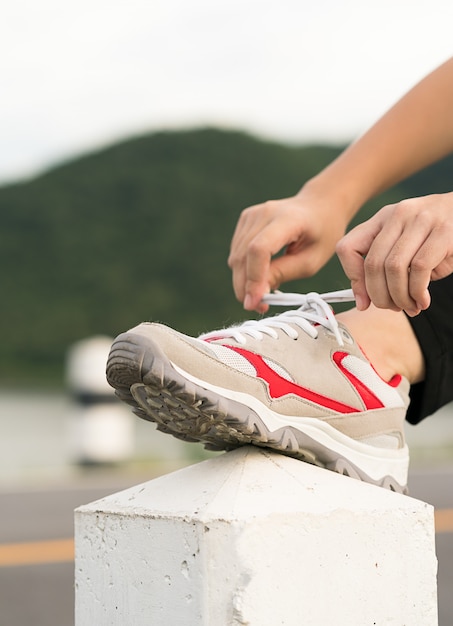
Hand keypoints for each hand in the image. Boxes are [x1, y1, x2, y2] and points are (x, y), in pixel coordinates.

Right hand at [228, 187, 346, 311]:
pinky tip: (259, 278)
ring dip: (243, 282)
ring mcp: (251, 215)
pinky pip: (236, 252)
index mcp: (288, 219)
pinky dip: (243, 271)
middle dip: (246, 287)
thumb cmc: (321, 234)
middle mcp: (264, 213)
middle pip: (242, 256)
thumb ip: (284, 273)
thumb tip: (257, 294)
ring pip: (235, 257)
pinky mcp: (245, 220)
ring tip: (261, 296)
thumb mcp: (312, 260)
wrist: (320, 206)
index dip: (254, 278)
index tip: (255, 303)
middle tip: (259, 307)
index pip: (259, 249)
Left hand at [336, 192, 452, 315]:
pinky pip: (419, 269)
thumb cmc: (437, 237)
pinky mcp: (443, 232)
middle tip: (392, 308)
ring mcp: (421, 220)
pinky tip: (422, 300)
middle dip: (380, 295)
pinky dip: (417, 292)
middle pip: (372, 264)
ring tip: (410, 306)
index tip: (363, 301)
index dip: (353, 280)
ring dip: (400, 297)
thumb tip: (363, 301)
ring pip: (394, 268)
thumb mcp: (405, 245)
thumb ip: (383, 266)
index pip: (348, 247)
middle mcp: (398, 215)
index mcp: (382, 218)